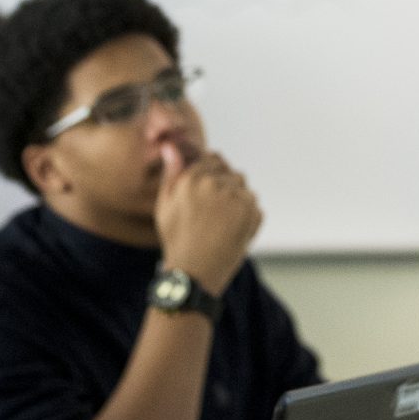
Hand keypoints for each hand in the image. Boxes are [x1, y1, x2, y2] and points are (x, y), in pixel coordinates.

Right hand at [154, 146, 261, 296]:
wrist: (194, 274)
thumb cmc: (176, 238)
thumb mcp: (165, 205)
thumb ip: (172, 173)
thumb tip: (172, 146)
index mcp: (194, 178)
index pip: (211, 159)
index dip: (209, 174)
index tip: (205, 191)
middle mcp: (217, 184)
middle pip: (229, 171)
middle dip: (223, 185)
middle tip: (211, 212)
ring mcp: (238, 199)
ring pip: (242, 186)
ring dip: (236, 197)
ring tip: (220, 221)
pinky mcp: (253, 214)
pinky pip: (253, 204)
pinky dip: (246, 214)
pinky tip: (230, 230)